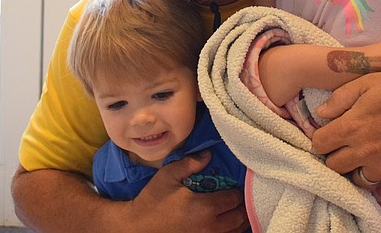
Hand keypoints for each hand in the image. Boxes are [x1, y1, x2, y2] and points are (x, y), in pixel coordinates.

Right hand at [133, 151, 248, 232]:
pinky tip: (227, 224)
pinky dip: (230, 231)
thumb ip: (190, 163)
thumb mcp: (169, 175)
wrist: (137, 227)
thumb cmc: (153, 201)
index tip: (236, 185)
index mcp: (205, 207)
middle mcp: (210, 226)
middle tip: (241, 197)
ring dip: (240, 221)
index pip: (234, 199)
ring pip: (234, 232)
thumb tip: (209, 155)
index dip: (238, 191)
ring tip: (239, 211)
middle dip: (243, 206)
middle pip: (239, 217)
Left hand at [311, 71, 380, 182]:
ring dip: (354, 167)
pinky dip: (376, 170)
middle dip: (334, 154)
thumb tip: (321, 113)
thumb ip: (340, 99)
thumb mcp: (366, 83)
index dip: (321, 137)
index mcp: (353, 127)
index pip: (319, 144)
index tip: (327, 133)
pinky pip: (379, 180)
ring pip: (355, 178)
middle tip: (343, 143)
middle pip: (333, 166)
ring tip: (361, 153)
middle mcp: (365, 151)